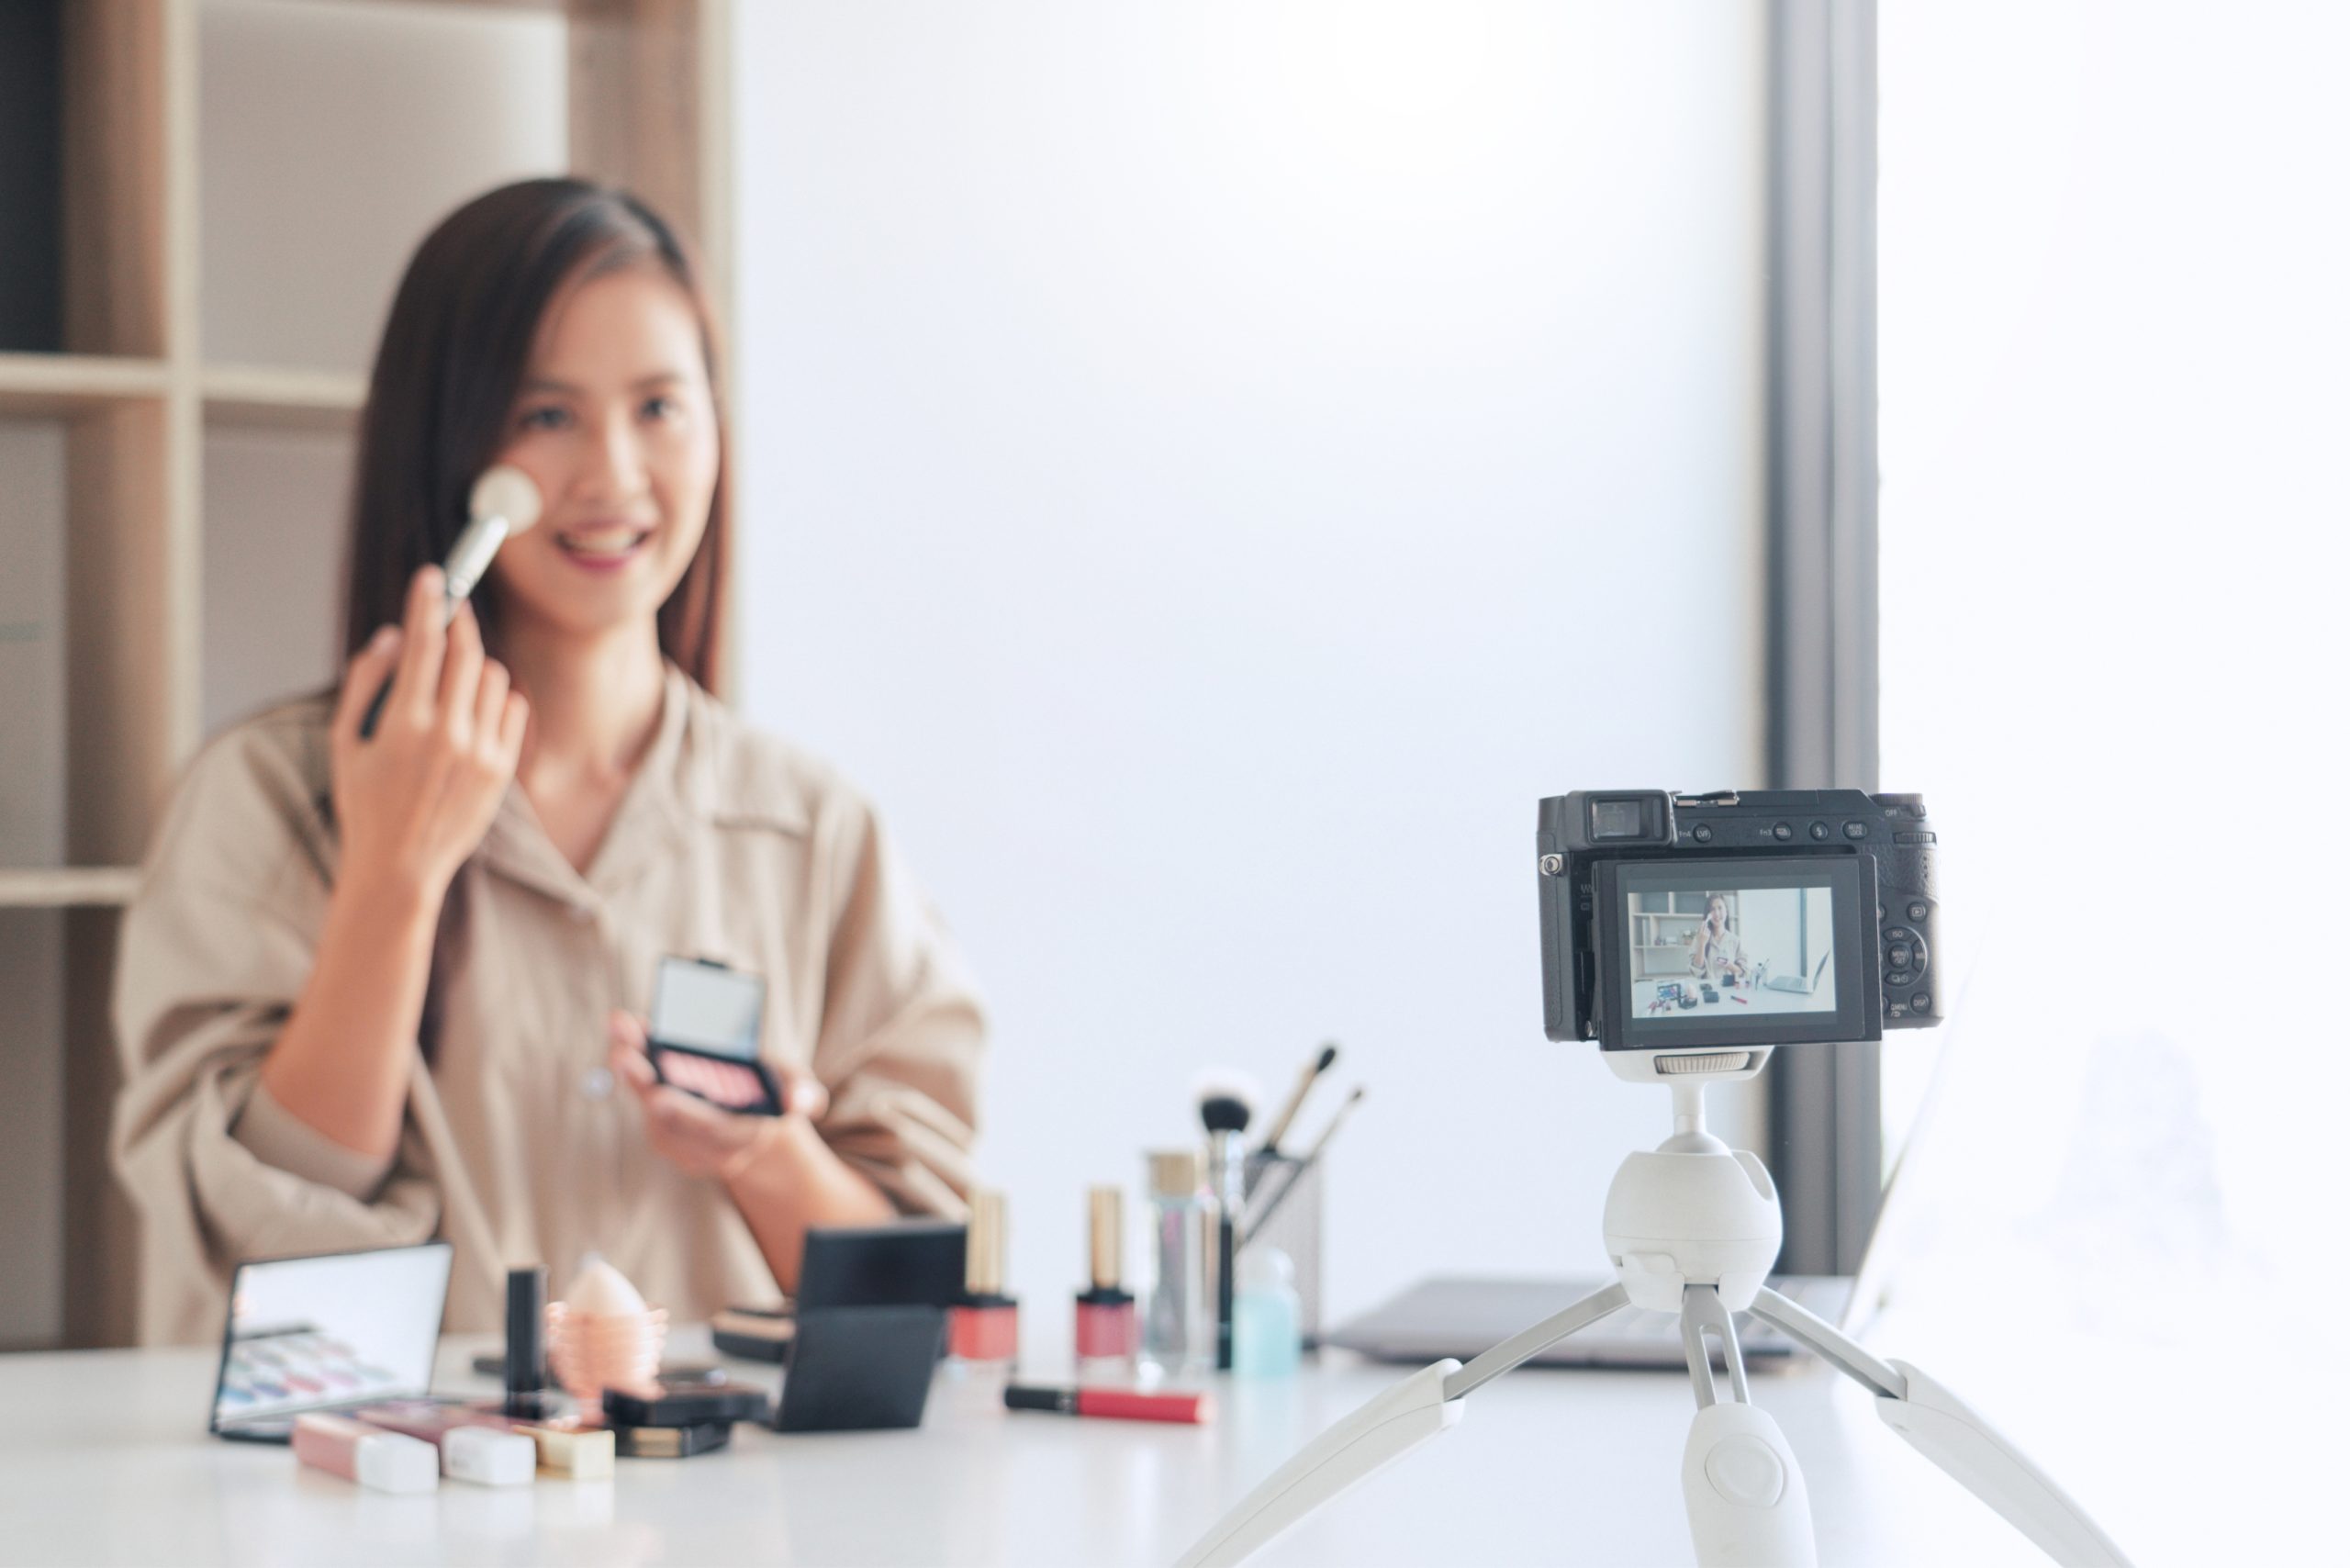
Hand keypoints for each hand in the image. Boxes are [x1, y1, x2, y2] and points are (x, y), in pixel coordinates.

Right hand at [329, 568, 528, 902]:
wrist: (399, 868)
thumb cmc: (363, 803)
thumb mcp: (344, 742)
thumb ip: (366, 682)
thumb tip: (396, 636)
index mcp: (403, 726)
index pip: (424, 645)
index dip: (429, 604)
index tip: (434, 576)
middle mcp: (448, 736)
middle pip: (465, 653)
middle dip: (457, 624)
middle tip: (450, 612)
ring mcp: (481, 753)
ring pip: (492, 677)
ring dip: (473, 665)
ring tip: (451, 679)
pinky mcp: (503, 770)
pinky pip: (512, 707)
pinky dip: (496, 698)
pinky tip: (473, 709)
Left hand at [608, 1011, 830, 1181]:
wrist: (754, 1125)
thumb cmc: (775, 1098)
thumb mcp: (800, 1091)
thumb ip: (804, 1094)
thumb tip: (799, 1101)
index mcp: (741, 1137)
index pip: (710, 1131)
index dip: (685, 1114)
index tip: (660, 1096)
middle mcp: (706, 1146)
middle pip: (666, 1119)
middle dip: (643, 1084)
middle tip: (623, 1054)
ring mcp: (680, 1141)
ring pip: (646, 1107)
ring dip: (630, 1070)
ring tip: (620, 1027)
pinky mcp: (661, 1127)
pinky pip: (642, 1100)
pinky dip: (630, 1069)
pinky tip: (623, 1035)